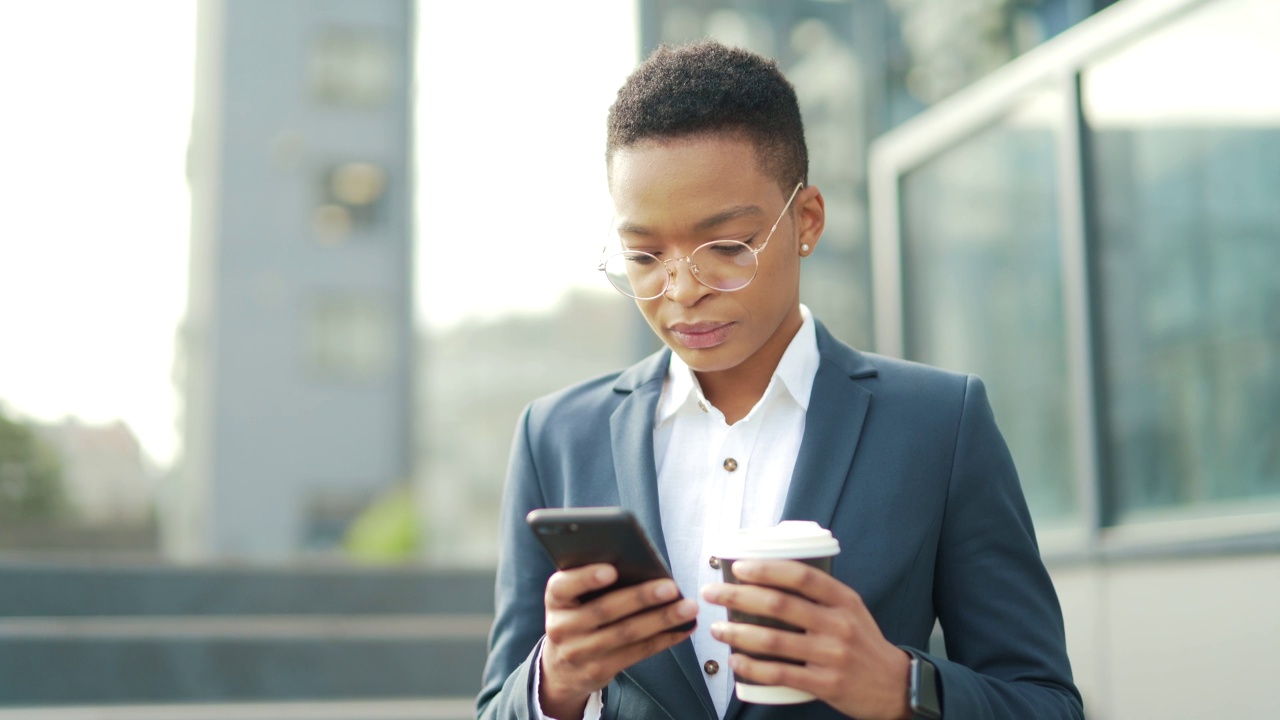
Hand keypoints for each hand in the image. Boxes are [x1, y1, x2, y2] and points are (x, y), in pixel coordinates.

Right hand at [540, 564, 697, 718]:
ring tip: (687, 608)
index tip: (612, 569)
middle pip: (605, 609)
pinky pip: (636, 652)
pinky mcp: (599, 670)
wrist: (561, 666)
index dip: (586, 578)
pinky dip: (663, 639)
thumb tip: (641, 566)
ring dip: (661, 620)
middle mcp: (562, 627)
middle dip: (641, 597)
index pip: (563, 586)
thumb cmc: (577, 616)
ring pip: (626, 633)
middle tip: (671, 587)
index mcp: (555, 599)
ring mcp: (579, 652)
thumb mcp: (573, 599)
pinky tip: (682, 628)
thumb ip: (593, 583)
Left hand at [701, 559, 911, 719]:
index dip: (766, 569)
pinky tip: (737, 661)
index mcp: (844, 599)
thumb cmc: (863, 643)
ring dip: (739, 633)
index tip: (738, 567)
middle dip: (739, 596)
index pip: (801, 576)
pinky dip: (754, 668)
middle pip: (780, 604)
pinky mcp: (826, 684)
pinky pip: (781, 674)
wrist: (895, 686)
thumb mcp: (851, 609)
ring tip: (718, 628)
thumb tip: (769, 575)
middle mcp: (838, 624)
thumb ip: (819, 594)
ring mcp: (832, 655)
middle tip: (714, 593)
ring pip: (775, 640)